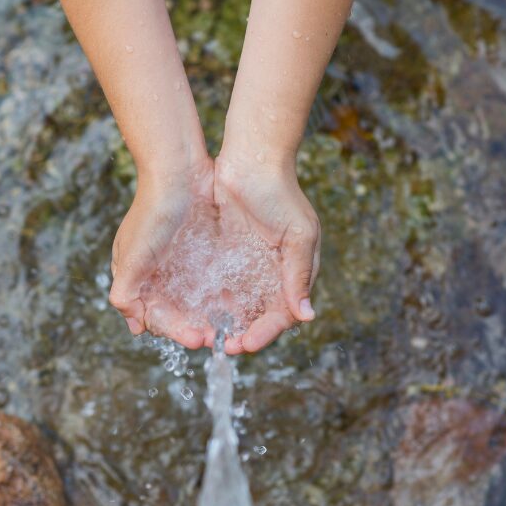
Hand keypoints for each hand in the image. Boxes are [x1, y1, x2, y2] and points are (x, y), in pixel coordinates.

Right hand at [108, 159, 215, 349]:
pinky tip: (235, 304)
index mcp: (135, 276)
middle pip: (175, 312)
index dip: (175, 331)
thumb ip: (126, 291)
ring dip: (208, 316)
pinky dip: (219, 296)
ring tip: (229, 327)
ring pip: (193, 300)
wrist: (179, 169)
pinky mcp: (200, 250)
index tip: (198, 339)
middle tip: (217, 338)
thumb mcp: (133, 255)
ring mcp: (178, 261)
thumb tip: (133, 324)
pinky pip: (210, 281)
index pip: (155, 317)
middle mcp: (156, 272)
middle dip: (193, 327)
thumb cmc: (152, 210)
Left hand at [213, 155, 320, 353]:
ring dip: (226, 324)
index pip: (283, 315)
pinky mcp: (226, 257)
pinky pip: (219, 288)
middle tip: (224, 347)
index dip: (265, 333)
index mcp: (295, 273)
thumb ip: (299, 275)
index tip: (245, 344)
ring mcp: (248, 266)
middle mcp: (273, 275)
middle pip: (259, 317)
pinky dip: (212, 304)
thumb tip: (307, 316)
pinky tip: (198, 314)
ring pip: (238, 307)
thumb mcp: (298, 234)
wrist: (252, 158)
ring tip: (209, 337)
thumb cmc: (281, 193)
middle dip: (243, 334)